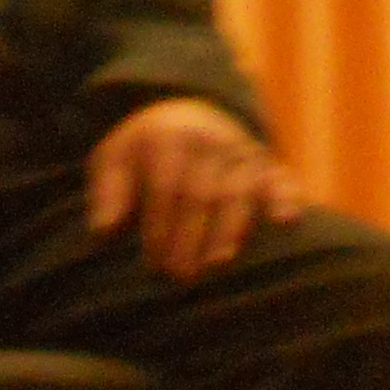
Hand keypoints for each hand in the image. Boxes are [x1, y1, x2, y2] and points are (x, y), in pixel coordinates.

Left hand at [88, 97, 306, 281]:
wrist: (186, 113)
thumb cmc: (144, 150)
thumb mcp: (114, 158)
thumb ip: (108, 192)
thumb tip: (104, 231)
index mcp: (170, 136)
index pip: (166, 187)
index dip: (160, 228)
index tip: (153, 264)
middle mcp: (210, 139)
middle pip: (203, 193)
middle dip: (192, 237)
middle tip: (181, 277)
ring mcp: (241, 149)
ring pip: (240, 190)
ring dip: (231, 228)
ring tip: (219, 262)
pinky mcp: (265, 161)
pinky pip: (279, 177)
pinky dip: (285, 198)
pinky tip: (285, 222)